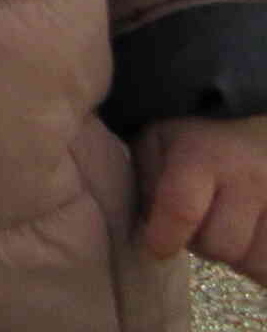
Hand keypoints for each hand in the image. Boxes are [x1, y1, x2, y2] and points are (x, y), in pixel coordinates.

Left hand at [136, 113, 266, 281]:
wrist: (258, 137)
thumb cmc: (198, 145)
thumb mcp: (159, 144)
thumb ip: (145, 179)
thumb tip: (146, 222)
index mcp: (205, 155)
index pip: (182, 208)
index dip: (165, 237)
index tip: (158, 248)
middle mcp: (250, 177)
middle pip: (220, 246)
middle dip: (203, 244)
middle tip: (201, 223)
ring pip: (253, 262)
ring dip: (236, 256)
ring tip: (229, 227)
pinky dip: (260, 261)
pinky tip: (251, 236)